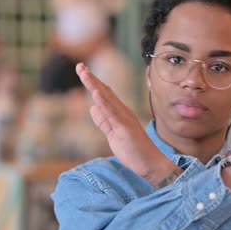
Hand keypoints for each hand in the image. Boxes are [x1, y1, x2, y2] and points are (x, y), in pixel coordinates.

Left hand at [75, 63, 176, 184]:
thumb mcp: (113, 135)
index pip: (104, 95)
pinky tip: (96, 93)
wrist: (151, 164)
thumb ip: (103, 122)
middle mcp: (123, 112)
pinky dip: (104, 103)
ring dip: (94, 85)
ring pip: (107, 98)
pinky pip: (112, 114)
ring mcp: (124, 119)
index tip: (82, 71)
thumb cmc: (134, 151)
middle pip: (104, 92)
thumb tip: (92, 107)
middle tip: (79, 66)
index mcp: (120, 114)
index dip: (93, 83)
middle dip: (91, 79)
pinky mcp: (125, 128)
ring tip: (83, 72)